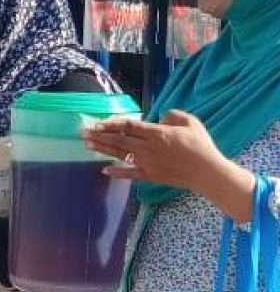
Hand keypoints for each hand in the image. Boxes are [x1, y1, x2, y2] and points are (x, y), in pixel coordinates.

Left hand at [82, 110, 228, 191]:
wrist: (206, 171)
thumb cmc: (200, 145)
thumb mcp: (190, 122)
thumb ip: (172, 115)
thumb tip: (158, 118)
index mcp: (157, 133)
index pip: (129, 126)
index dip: (112, 124)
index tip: (98, 123)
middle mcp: (147, 148)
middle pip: (119, 140)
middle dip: (100, 136)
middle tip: (84, 133)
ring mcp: (146, 163)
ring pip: (120, 155)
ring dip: (102, 150)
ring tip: (87, 145)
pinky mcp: (149, 176)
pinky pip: (129, 174)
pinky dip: (116, 172)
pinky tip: (104, 171)